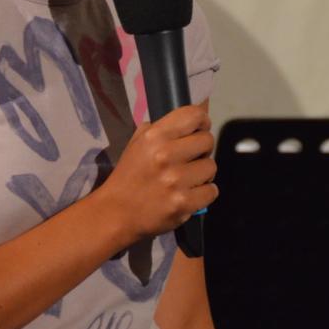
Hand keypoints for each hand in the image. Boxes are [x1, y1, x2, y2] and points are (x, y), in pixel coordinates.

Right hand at [100, 104, 217, 244]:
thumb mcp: (137, 144)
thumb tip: (189, 121)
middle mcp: (166, 154)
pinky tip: (190, 194)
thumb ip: (160, 129)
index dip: (202, 122)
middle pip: (207, 141)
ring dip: (203, 174)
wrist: (116, 212)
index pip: (194, 116)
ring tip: (188, 179)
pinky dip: (204, 194)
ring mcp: (176, 180)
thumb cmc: (128, 175)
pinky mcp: (184, 203)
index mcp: (154, 136)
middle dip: (203, 149)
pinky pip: (212, 191)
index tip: (199, 130)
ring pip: (211, 167)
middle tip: (192, 159)